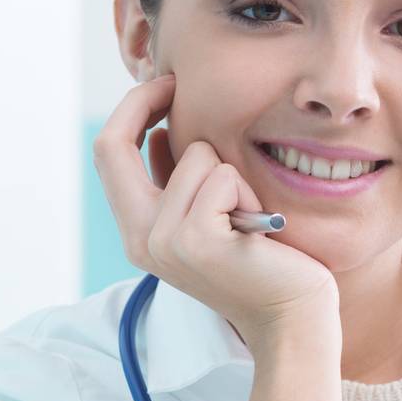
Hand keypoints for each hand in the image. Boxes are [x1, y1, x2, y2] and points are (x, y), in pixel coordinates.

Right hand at [91, 73, 338, 351]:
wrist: (292, 317)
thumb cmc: (263, 263)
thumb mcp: (212, 216)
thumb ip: (180, 181)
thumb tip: (162, 131)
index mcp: (138, 232)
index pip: (109, 154)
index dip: (131, 109)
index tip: (164, 83)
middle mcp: (140, 239)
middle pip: (116, 147)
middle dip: (147, 103)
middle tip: (178, 84)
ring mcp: (163, 242)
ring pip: (194, 156)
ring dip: (232, 174)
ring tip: (249, 216)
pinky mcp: (195, 241)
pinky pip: (221, 177)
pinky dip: (246, 193)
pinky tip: (258, 228)